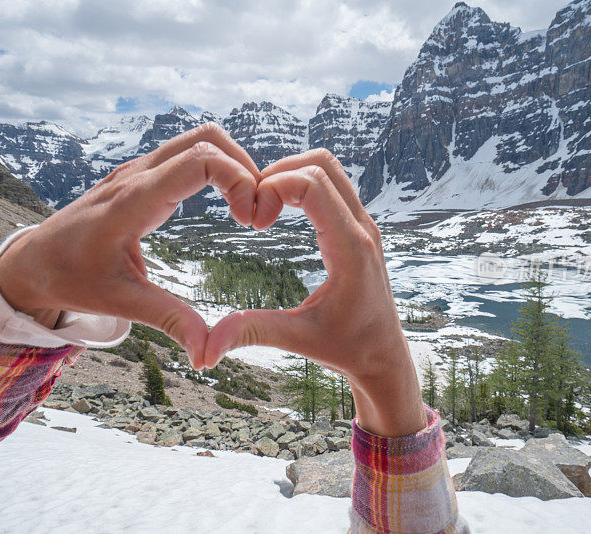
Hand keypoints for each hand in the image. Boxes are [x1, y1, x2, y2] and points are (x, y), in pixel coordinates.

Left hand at [0, 123, 259, 366]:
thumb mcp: (120, 301)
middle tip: (258, 211)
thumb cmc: (71, 278)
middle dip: (245, 167)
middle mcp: (137, 174)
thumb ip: (168, 320)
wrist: (34, 260)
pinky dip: (218, 167)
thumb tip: (208, 354)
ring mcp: (139, 169)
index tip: (250, 221)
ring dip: (233, 164)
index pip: (200, 160)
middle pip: (207, 137)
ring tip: (248, 206)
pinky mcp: (142, 174)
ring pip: (200, 138)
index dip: (239, 181)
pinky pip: (188, 152)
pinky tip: (226, 202)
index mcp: (133, 201)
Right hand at [205, 149, 426, 436]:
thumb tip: (205, 349)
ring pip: (329, 168)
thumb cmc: (348, 350)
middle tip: (253, 207)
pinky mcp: (359, 227)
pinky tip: (278, 212)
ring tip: (262, 206)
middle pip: (322, 163)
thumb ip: (251, 334)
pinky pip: (332, 185)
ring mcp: (364, 224)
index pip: (313, 185)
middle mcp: (363, 228)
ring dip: (290, 175)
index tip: (254, 222)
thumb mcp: (298, 340)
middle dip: (278, 173)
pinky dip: (301, 185)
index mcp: (351, 249)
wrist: (385, 357)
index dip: (273, 187)